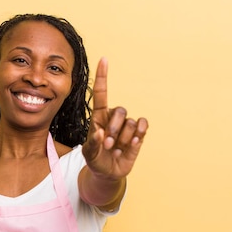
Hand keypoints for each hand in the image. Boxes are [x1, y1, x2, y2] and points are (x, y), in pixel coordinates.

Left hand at [82, 58, 147, 179]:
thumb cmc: (95, 159)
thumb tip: (101, 133)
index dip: (103, 76)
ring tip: (117, 149)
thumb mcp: (89, 153)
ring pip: (130, 122)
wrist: (107, 172)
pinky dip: (138, 134)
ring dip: (123, 138)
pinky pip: (142, 125)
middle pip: (120, 110)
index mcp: (99, 117)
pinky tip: (131, 144)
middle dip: (114, 129)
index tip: (104, 59)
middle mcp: (113, 118)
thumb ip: (93, 143)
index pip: (101, 93)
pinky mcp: (138, 134)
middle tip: (108, 145)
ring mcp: (126, 126)